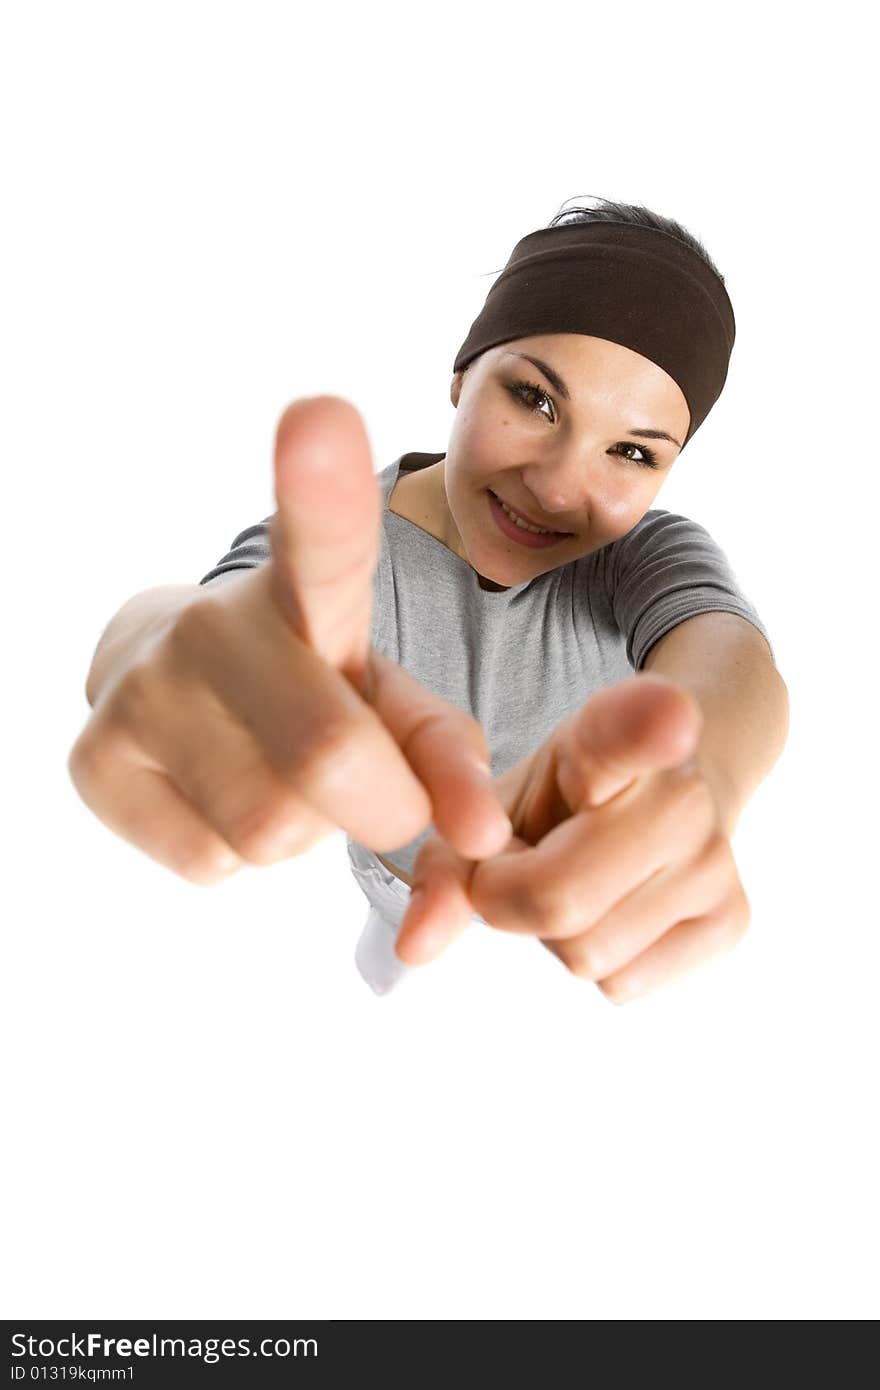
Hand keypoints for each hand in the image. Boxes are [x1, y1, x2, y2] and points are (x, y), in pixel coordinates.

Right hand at [68, 396, 511, 882]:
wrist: (171, 685)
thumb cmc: (308, 687)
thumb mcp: (387, 699)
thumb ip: (444, 752)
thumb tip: (480, 835)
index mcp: (302, 590)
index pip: (318, 541)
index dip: (322, 488)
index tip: (320, 416)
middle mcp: (211, 624)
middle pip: (327, 756)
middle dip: (382, 806)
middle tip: (379, 797)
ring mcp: (141, 690)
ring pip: (267, 829)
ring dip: (303, 833)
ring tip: (278, 780)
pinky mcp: (93, 761)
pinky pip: (210, 862)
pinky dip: (241, 857)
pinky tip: (221, 799)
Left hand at [394, 673, 751, 1003]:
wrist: (670, 786)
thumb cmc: (568, 796)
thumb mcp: (495, 803)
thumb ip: (446, 866)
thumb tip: (416, 947)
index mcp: (612, 736)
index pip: (631, 731)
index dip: (649, 725)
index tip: (671, 719)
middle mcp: (681, 793)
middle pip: (560, 899)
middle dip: (511, 900)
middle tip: (521, 865)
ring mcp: (716, 860)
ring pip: (589, 954)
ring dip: (556, 935)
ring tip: (575, 880)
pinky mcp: (733, 920)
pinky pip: (625, 983)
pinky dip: (600, 962)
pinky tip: (612, 909)